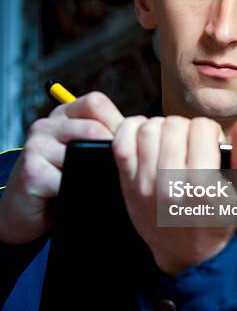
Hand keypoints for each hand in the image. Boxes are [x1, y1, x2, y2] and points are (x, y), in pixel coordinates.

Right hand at [0, 92, 122, 244]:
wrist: (22, 208)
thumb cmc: (59, 178)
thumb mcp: (78, 151)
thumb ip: (101, 138)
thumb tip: (139, 136)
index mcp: (63, 115)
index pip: (95, 102)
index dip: (118, 122)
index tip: (132, 142)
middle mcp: (46, 126)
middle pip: (91, 126)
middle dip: (114, 147)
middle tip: (126, 166)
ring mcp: (36, 147)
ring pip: (81, 149)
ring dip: (100, 168)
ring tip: (110, 180)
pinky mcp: (32, 173)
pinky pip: (66, 178)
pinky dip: (83, 189)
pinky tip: (87, 194)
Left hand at [112, 113, 236, 274]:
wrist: (189, 254)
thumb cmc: (219, 219)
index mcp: (203, 185)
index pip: (202, 128)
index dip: (209, 130)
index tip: (210, 142)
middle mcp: (171, 184)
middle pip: (173, 125)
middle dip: (185, 128)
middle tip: (190, 142)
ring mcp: (146, 184)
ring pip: (147, 129)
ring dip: (160, 127)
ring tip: (170, 139)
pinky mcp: (128, 185)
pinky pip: (121, 144)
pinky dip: (129, 130)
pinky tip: (144, 136)